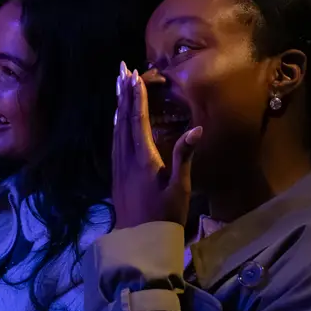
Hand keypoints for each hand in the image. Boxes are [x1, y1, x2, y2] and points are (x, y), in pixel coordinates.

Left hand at [112, 61, 201, 229]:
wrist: (139, 241)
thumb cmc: (164, 216)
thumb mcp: (180, 188)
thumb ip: (184, 156)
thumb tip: (197, 129)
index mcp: (143, 157)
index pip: (138, 119)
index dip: (137, 96)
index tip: (135, 76)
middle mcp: (126, 157)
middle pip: (123, 118)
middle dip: (124, 93)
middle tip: (122, 69)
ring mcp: (118, 165)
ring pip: (116, 128)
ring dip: (119, 105)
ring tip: (119, 85)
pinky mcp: (116, 174)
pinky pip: (114, 140)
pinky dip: (116, 123)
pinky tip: (117, 118)